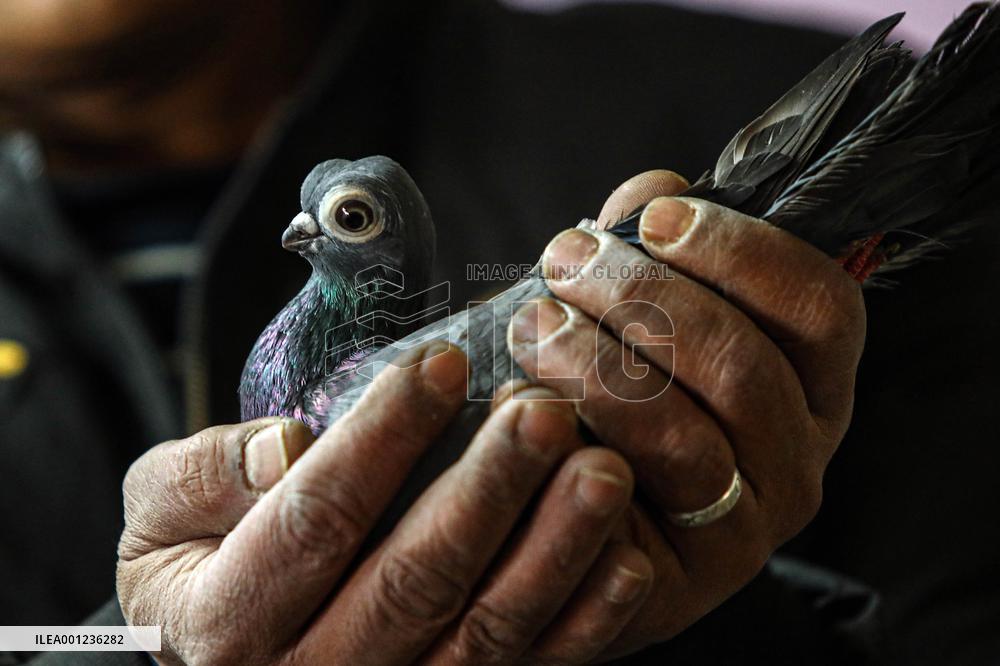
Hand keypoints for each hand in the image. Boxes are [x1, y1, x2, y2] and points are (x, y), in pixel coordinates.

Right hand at [117, 342, 654, 664]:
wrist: (234, 651)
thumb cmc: (198, 561)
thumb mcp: (160, 512)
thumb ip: (202, 474)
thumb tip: (286, 446)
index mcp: (233, 619)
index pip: (315, 518)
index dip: (381, 438)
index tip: (439, 364)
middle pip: (415, 577)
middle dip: (488, 488)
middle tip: (543, 410)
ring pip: (485, 630)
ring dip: (554, 549)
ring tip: (602, 470)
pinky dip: (585, 622)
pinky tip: (627, 561)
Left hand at [507, 170, 865, 655]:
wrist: (576, 522)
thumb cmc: (619, 398)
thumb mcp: (647, 318)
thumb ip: (658, 252)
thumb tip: (657, 187)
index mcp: (811, 387)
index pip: (820, 307)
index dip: (742, 250)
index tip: (657, 218)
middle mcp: (796, 461)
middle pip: (741, 366)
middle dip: (643, 297)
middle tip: (565, 260)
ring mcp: (742, 532)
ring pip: (684, 439)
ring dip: (596, 366)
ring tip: (534, 324)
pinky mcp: (674, 586)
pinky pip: (622, 508)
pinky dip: (567, 446)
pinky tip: (520, 404)